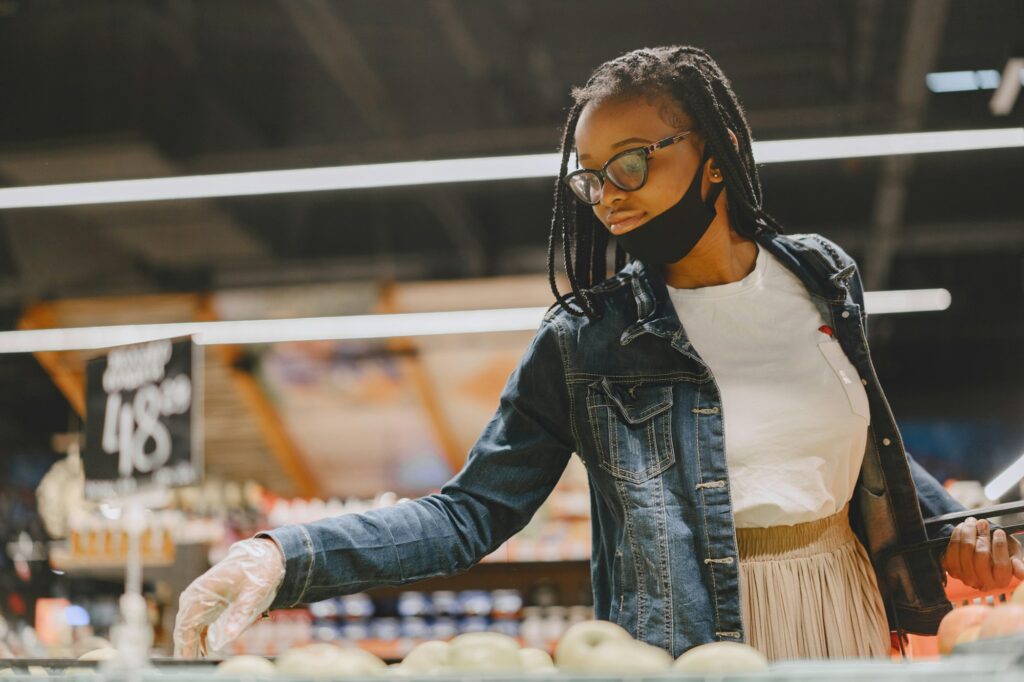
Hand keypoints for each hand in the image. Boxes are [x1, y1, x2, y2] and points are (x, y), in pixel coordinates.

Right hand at [173, 538, 284, 657]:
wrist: (259, 557)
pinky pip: (196, 627)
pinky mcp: (205, 605)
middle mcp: (194, 597)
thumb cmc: (256, 571)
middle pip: (183, 630)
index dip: (184, 646)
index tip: (186, 662)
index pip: (185, 625)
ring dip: (190, 648)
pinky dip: (197, 641)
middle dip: (185, 651)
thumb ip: (241, 612)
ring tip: (194, 665)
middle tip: (189, 668)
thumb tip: (230, 635)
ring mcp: (198, 601)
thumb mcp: (254, 591)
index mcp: (201, 592)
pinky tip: (201, 654)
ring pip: (187, 630)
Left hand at [942, 517, 1023, 590]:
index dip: (1000, 547)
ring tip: (972, 521)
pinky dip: (956, 536)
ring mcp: (967, 578)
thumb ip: (1018, 561)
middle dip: (982, 536)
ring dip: (967, 533)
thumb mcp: (1013, 554)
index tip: (999, 531)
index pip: (1001, 566)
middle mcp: (984, 583)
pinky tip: (962, 527)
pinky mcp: (952, 571)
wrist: (979, 551)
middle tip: (983, 522)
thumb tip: (1021, 572)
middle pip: (981, 558)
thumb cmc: (1000, 552)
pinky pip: (952, 552)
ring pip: (965, 553)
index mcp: (1002, 580)